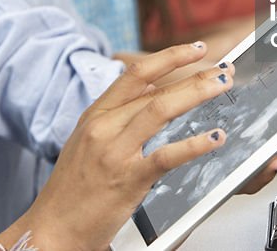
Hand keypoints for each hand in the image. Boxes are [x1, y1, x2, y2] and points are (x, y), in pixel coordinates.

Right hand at [0, 43, 234, 250]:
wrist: (53, 227)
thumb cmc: (72, 189)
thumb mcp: (87, 140)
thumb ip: (117, 115)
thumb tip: (150, 91)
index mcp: (96, 115)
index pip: (136, 73)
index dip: (169, 57)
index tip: (194, 49)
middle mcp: (104, 127)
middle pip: (156, 89)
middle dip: (195, 75)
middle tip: (223, 69)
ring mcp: (115, 152)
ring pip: (161, 109)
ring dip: (197, 94)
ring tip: (221, 88)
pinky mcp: (128, 179)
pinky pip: (167, 155)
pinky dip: (195, 144)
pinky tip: (214, 138)